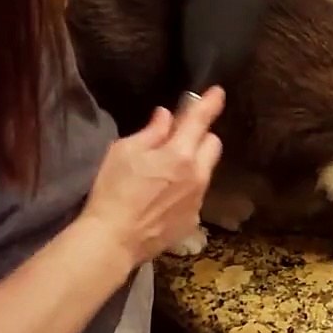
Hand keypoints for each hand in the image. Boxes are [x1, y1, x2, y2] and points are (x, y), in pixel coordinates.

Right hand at [81, 87, 225, 264]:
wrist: (114, 240)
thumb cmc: (114, 191)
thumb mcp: (124, 152)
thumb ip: (151, 132)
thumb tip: (166, 117)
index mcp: (180, 153)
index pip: (201, 120)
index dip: (211, 103)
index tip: (218, 93)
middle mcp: (197, 175)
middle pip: (213, 145)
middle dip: (200, 137)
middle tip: (178, 139)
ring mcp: (197, 200)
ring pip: (205, 172)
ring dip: (193, 165)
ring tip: (166, 174)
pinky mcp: (192, 221)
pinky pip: (195, 196)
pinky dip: (185, 190)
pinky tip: (163, 199)